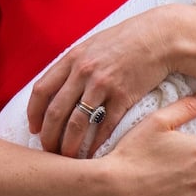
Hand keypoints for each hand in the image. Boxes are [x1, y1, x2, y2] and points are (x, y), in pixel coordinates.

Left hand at [27, 6, 178, 156]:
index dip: (34, 114)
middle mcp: (84, 72)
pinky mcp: (124, 96)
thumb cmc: (129, 39)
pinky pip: (104, 126)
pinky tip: (92, 153)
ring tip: (67, 158)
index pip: (41, 90)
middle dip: (48, 137)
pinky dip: (96, 143)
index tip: (35, 129)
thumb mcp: (95, 44)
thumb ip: (76, 63)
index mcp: (73, 58)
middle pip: (55, 112)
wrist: (161, 37)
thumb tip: (59, 86)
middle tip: (49, 150)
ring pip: (77, 123)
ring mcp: (103, 85)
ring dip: (69, 145)